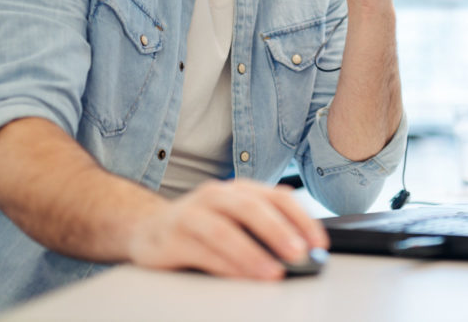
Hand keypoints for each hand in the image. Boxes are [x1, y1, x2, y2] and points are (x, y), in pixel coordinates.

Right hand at [128, 178, 328, 279]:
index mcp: (240, 190)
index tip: (319, 243)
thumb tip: (304, 253)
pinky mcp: (173, 236)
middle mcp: (217, 195)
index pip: (278, 197)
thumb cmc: (202, 228)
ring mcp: (192, 213)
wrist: (147, 229)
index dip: (302, 219)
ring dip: (252, 253)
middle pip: (251, 208)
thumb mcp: (235, 221)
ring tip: (272, 272)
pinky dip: (224, 265)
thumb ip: (263, 230)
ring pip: (225, 230)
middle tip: (299, 254)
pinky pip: (202, 251)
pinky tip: (240, 278)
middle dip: (278, 231)